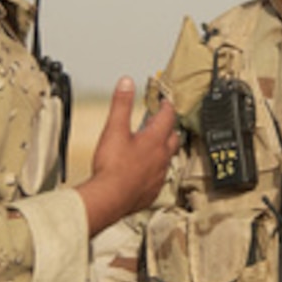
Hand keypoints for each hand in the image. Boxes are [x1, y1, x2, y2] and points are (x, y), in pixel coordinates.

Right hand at [75, 76, 178, 233]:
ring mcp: (158, 175)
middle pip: (173, 138)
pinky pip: (159, 178)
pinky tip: (147, 172)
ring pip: (168, 159)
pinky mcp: (152, 191)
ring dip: (163, 150)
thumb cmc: (112, 167)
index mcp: (155, 140)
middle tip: (163, 122)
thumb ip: (121, 104)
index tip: (166, 102)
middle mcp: (161, 157)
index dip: (167, 106)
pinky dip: (155, 170)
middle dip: (169, 128)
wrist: (109, 199)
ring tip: (156, 146)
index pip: (167, 117)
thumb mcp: (114, 128)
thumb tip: (127, 83)